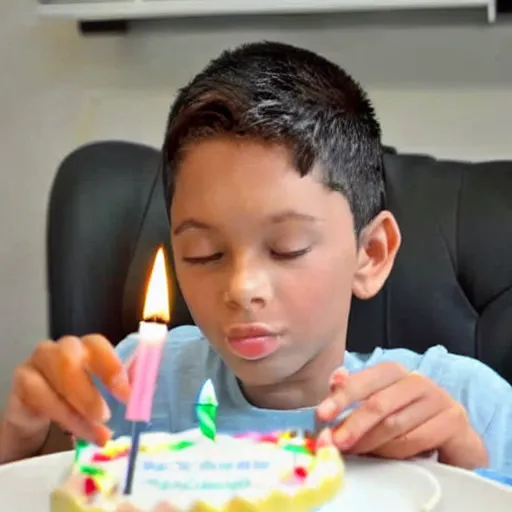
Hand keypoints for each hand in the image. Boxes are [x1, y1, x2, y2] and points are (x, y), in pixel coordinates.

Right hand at [4, 335, 130, 448]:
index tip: (127, 395)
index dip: (112, 367)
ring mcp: (38, 363)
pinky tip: (73, 433)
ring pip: (55, 380)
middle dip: (89, 390)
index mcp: (87, 346)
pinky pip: (39, 397)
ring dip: (76, 409)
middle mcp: (61, 349)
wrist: (40, 416)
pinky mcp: (22, 382)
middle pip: (70, 359)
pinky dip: (61, 417)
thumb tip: (147, 392)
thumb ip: (124, 388)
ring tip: (97, 433)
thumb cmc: (80, 399)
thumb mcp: (105, 394)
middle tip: (106, 416)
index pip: (98, 344)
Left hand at [316, 362, 487, 469]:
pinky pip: (417, 439)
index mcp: (394, 372)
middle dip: (353, 424)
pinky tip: (385, 457)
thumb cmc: (409, 422)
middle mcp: (416, 380)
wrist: (454, 441)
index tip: (322, 414)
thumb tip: (335, 379)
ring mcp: (438, 399)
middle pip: (378, 402)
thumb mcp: (378, 407)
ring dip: (370, 442)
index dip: (342, 396)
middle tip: (335, 442)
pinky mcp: (453, 421)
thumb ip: (353, 394)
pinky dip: (396, 451)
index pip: (365, 379)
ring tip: (355, 452)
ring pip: (395, 423)